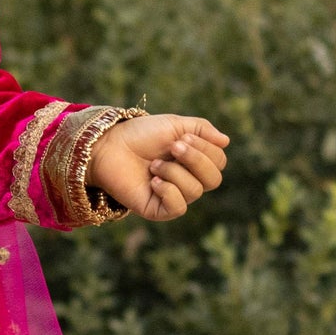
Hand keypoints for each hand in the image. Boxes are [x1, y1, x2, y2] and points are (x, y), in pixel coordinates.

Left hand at [88, 112, 229, 221]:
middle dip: (195, 160)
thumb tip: (226, 141)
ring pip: (194, 191)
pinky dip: (169, 192)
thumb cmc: (140, 135)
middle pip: (213, 180)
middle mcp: (187, 180)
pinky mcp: (157, 210)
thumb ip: (202, 130)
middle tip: (173, 147)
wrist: (109, 146)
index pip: (218, 162)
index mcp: (194, 161)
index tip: (183, 137)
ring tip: (153, 165)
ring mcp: (172, 196)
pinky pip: (178, 208)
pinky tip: (153, 182)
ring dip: (174, 172)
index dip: (206, 149)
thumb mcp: (175, 125)